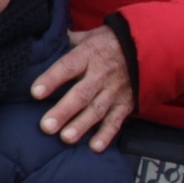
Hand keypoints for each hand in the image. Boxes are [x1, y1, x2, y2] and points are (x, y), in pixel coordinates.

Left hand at [33, 25, 134, 150]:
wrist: (148, 48)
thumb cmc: (110, 42)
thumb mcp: (90, 35)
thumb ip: (68, 41)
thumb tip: (44, 42)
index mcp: (89, 55)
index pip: (68, 67)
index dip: (52, 79)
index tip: (35, 92)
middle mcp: (101, 74)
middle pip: (81, 94)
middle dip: (63, 111)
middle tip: (46, 126)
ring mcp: (115, 90)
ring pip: (97, 110)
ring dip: (81, 125)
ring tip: (66, 138)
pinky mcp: (126, 103)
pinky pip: (116, 120)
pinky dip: (106, 134)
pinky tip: (95, 147)